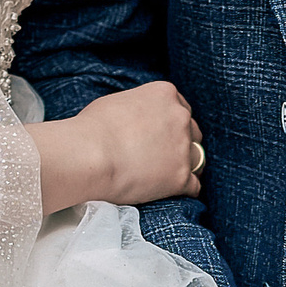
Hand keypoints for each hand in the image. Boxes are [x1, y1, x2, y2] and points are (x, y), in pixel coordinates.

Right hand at [30, 81, 202, 215]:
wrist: (89, 156)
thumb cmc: (92, 128)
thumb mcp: (116, 103)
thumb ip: (137, 108)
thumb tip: (136, 118)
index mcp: (165, 94)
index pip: (181, 108)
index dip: (170, 124)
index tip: (160, 135)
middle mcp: (180, 117)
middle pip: (192, 131)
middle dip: (180, 143)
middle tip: (161, 156)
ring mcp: (183, 149)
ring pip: (197, 158)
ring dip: (185, 166)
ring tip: (166, 175)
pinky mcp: (180, 178)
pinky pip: (194, 185)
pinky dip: (184, 189)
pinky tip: (171, 192)